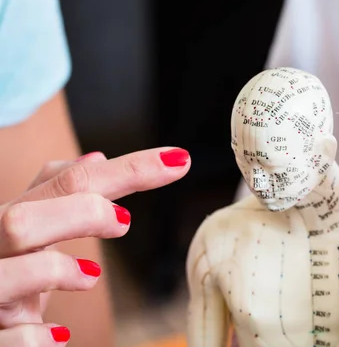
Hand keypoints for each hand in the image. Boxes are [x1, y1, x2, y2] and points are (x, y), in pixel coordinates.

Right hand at [0, 147, 190, 342]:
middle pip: (22, 219)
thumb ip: (60, 193)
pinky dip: (38, 336)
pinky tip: (58, 335)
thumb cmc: (13, 270)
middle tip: (125, 221)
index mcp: (10, 215)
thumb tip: (98, 156)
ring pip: (9, 272)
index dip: (127, 169)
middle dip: (82, 213)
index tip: (177, 162)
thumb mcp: (36, 227)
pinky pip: (13, 337)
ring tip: (91, 275)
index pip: (68, 179)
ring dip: (56, 271)